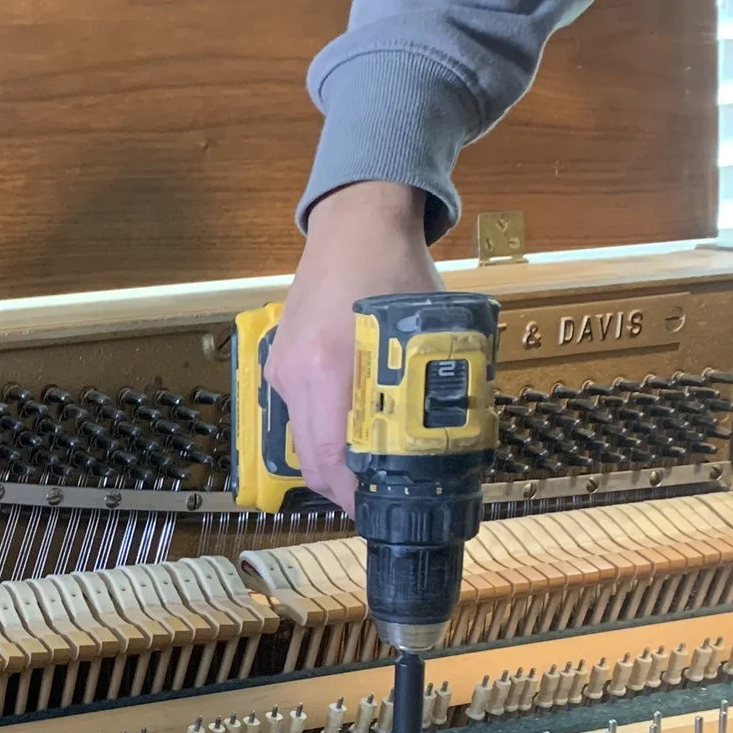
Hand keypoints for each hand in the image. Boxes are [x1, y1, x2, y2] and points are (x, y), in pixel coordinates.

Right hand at [265, 181, 440, 513]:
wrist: (356, 224)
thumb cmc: (397, 269)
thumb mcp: (429, 330)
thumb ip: (433, 383)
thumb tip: (454, 437)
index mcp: (332, 365)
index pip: (332, 456)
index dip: (355, 493)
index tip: (378, 508)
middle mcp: (298, 371)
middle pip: (310, 460)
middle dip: (343, 487)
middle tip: (376, 497)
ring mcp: (282, 367)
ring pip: (300, 440)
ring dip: (331, 461)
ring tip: (366, 466)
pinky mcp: (279, 362)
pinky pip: (296, 414)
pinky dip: (322, 430)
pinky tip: (349, 424)